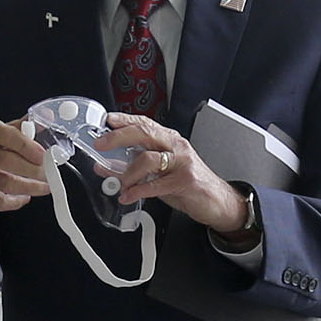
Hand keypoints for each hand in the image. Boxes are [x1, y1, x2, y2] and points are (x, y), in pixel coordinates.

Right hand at [0, 117, 53, 233]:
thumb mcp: (2, 131)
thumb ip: (25, 126)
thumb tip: (48, 116)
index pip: (8, 136)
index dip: (28, 146)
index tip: (44, 155)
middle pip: (8, 161)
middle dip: (34, 170)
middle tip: (50, 173)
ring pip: (6, 183)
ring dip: (31, 187)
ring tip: (45, 186)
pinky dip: (17, 202)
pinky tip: (26, 196)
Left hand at [100, 114, 253, 234]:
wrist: (218, 201)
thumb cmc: (188, 185)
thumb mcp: (158, 174)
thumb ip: (133, 169)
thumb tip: (106, 167)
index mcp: (169, 141)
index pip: (145, 123)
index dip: (125, 120)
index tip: (107, 120)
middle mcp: (176, 146)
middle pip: (144, 133)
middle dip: (119, 137)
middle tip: (101, 144)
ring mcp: (182, 162)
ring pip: (148, 159)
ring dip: (128, 173)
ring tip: (120, 185)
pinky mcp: (186, 180)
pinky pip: (157, 184)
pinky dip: (139, 191)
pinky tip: (128, 196)